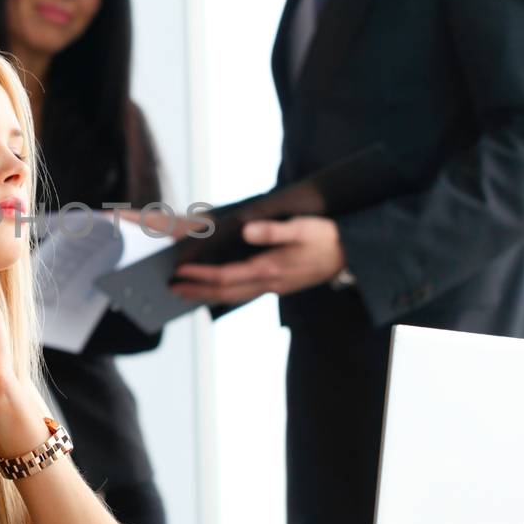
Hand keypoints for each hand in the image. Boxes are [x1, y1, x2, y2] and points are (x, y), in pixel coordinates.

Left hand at [169, 216, 346, 304]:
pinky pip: (244, 293)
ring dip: (207, 295)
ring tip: (184, 292)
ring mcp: (273, 287)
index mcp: (270, 269)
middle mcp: (269, 283)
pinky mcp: (278, 285)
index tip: (180, 271)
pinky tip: (215, 290)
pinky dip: (225, 293)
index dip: (201, 275)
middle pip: (224, 292)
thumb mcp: (302, 228)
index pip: (226, 276)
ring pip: (233, 296)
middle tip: (171, 288)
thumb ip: (273, 231)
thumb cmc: (326, 238)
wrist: (352, 255)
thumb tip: (246, 231)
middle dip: (196, 290)